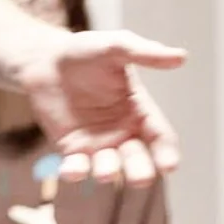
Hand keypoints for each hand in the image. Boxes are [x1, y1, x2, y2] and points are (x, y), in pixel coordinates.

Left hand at [19, 29, 185, 184]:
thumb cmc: (83, 51)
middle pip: (139, 161)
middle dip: (141, 172)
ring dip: (109, 172)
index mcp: (140, 112)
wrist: (44, 58)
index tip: (168, 165)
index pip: (161, 139)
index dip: (167, 154)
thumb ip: (143, 53)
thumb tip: (180, 56)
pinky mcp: (71, 148)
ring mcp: (98, 144)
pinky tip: (69, 171)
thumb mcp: (114, 46)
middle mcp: (123, 133)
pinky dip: (75, 172)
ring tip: (104, 171)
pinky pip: (76, 167)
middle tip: (139, 178)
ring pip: (110, 168)